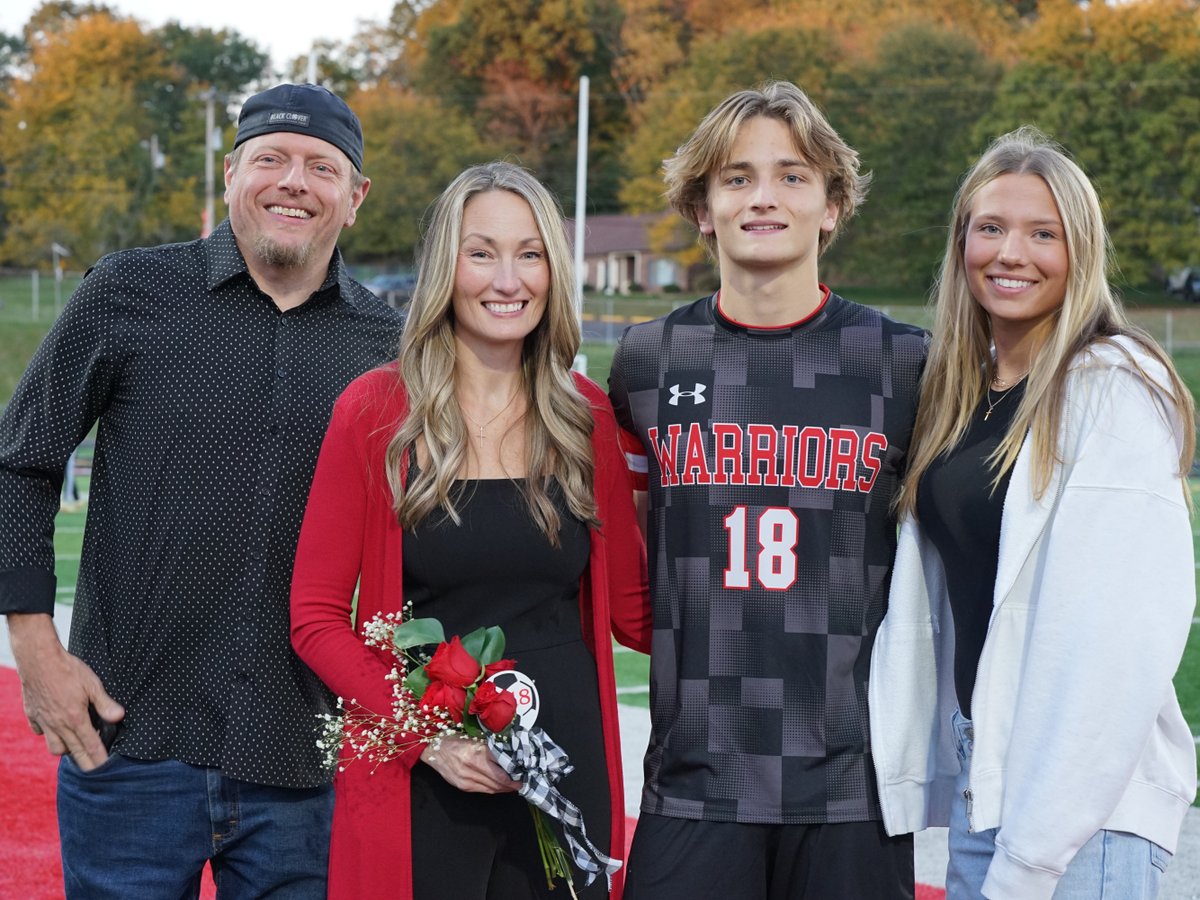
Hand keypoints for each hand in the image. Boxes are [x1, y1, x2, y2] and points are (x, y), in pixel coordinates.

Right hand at [7, 613, 123, 770]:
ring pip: (54, 747)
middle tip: (93, 770)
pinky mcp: (32, 715)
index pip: (90, 745)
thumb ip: (105, 703)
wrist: (38, 660)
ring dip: (65, 750)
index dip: (98, 758)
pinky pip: (40, 732)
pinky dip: (48, 735)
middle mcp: (58, 724)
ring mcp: (43, 721)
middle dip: (84, 762)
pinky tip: (55, 730)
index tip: (104, 769)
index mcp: (75, 718)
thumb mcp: (93, 684)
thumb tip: (119, 717)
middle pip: (72, 751)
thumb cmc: (68, 670)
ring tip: (75, 748)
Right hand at [421, 734, 519, 793]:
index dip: (514, 774)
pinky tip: (499, 787)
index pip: (502, 768)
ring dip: (504, 789)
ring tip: (513, 786)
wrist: (434, 750)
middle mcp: (472, 767)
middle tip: (522, 783)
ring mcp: (466, 779)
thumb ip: (491, 748)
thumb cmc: (454, 740)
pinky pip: (483, 790)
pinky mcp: (463, 786)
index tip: (523, 773)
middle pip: (498, 781)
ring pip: (492, 788)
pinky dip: (493, 789)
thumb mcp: (475, 739)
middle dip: (512, 784)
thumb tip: (509, 755)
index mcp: (477, 752)